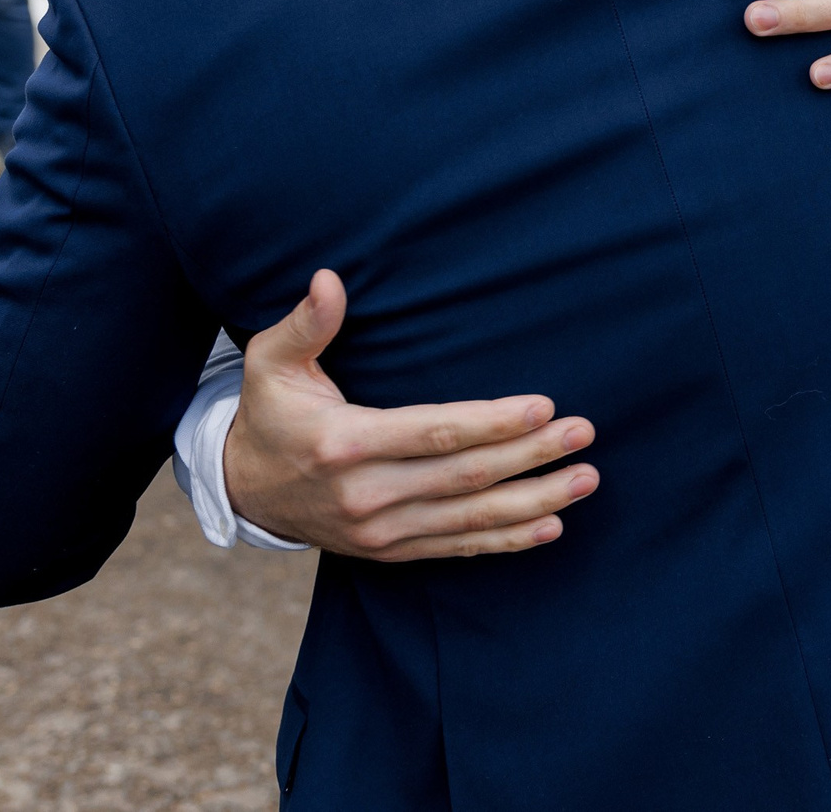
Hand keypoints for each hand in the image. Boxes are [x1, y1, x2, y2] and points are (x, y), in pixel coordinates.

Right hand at [224, 269, 598, 559]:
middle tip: (584, 433)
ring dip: (534, 501)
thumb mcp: (271, 362)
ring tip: (586, 479)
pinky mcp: (389, 551)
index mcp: (344, 443)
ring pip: (470, 519)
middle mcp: (365, 495)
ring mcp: (379, 531)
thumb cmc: (270, 412)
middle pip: (465, 477)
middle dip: (531, 456)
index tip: (542, 405)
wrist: (244, 489)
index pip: (434, 433)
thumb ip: (306, 324)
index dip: (491, 422)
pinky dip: (506, 541)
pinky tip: (551, 525)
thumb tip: (328, 279)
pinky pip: (457, 548)